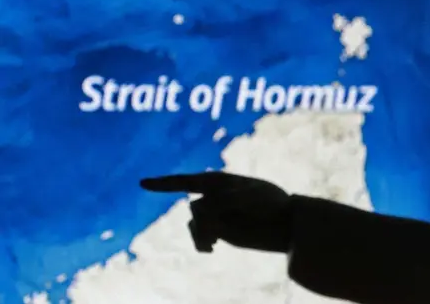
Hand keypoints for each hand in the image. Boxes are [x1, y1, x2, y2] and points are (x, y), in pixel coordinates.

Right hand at [140, 171, 291, 252]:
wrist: (287, 223)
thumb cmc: (271, 203)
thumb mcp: (249, 196)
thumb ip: (222, 200)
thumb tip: (198, 213)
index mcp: (220, 181)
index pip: (187, 180)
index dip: (164, 183)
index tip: (142, 184)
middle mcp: (213, 196)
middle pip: (195, 207)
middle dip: (208, 218)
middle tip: (224, 229)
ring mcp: (215, 214)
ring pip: (194, 223)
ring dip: (202, 233)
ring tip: (213, 244)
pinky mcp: (219, 231)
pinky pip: (199, 235)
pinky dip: (201, 242)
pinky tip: (210, 249)